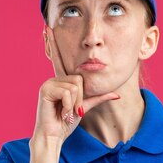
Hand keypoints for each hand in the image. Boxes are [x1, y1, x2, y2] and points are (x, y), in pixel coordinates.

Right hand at [32, 25, 120, 141]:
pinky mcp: (45, 89)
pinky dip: (69, 105)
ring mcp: (49, 83)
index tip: (48, 27)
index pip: (59, 59)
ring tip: (66, 112)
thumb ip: (99, 97)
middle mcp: (54, 79)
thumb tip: (117, 94)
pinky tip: (61, 112)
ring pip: (75, 86)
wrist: (54, 135)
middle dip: (80, 98)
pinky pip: (68, 92)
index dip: (53, 43)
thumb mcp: (85, 107)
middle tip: (72, 110)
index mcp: (62, 81)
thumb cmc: (66, 122)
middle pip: (80, 79)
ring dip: (75, 103)